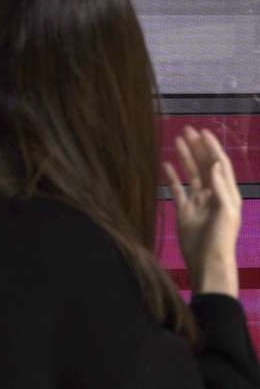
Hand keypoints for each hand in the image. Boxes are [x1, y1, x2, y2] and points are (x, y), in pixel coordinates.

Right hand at [163, 126, 241, 296]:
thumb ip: (221, 188)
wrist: (207, 263)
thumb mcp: (225, 212)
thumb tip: (216, 164)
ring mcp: (198, 202)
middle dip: (198, 148)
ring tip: (176, 140)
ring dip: (185, 157)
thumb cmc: (221, 239)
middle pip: (205, 166)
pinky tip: (165, 165)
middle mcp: (213, 195)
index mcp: (227, 194)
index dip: (212, 149)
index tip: (203, 132)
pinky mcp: (184, 211)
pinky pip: (177, 190)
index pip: (220, 166)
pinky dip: (172, 177)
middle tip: (187, 130)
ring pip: (191, 174)